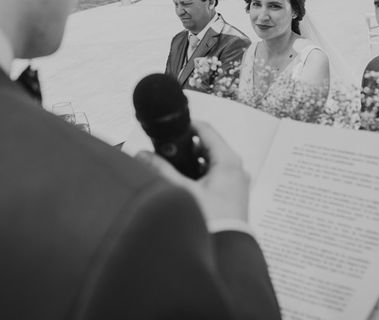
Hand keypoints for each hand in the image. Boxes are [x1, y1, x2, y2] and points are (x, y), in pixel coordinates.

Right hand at [135, 120, 249, 222]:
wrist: (228, 252)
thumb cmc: (213, 222)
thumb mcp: (183, 191)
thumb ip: (161, 170)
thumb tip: (142, 155)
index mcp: (229, 162)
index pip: (207, 130)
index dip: (187, 125)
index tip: (171, 127)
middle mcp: (236, 168)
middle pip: (208, 146)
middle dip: (186, 147)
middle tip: (166, 149)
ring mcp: (236, 182)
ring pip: (210, 161)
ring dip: (191, 162)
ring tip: (171, 167)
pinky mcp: (232, 194)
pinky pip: (214, 175)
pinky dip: (199, 174)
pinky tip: (183, 183)